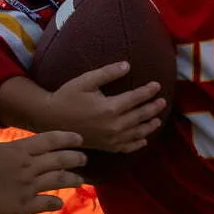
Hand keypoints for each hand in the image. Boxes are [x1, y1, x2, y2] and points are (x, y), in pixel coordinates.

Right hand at [0, 130, 85, 213]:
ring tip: (80, 180)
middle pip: (60, 160)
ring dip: (71, 179)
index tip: (79, 138)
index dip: (67, 138)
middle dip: (75, 158)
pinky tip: (59, 202)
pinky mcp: (23, 204)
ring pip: (58, 180)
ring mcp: (28, 186)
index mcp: (19, 149)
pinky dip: (55, 202)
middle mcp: (29, 166)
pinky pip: (45, 203)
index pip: (50, 140)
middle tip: (84, 159)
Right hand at [34, 63, 164, 151]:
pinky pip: (126, 147)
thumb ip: (108, 73)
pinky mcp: (105, 146)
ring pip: (137, 133)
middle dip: (153, 108)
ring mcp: (110, 138)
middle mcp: (113, 125)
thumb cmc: (68, 96)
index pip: (136, 98)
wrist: (51, 118)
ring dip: (149, 126)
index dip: (148, 91)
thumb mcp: (86, 80)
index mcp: (110, 107)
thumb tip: (127, 65)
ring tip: (157, 119)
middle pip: (140, 116)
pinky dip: (137, 143)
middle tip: (163, 101)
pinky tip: (143, 139)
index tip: (157, 85)